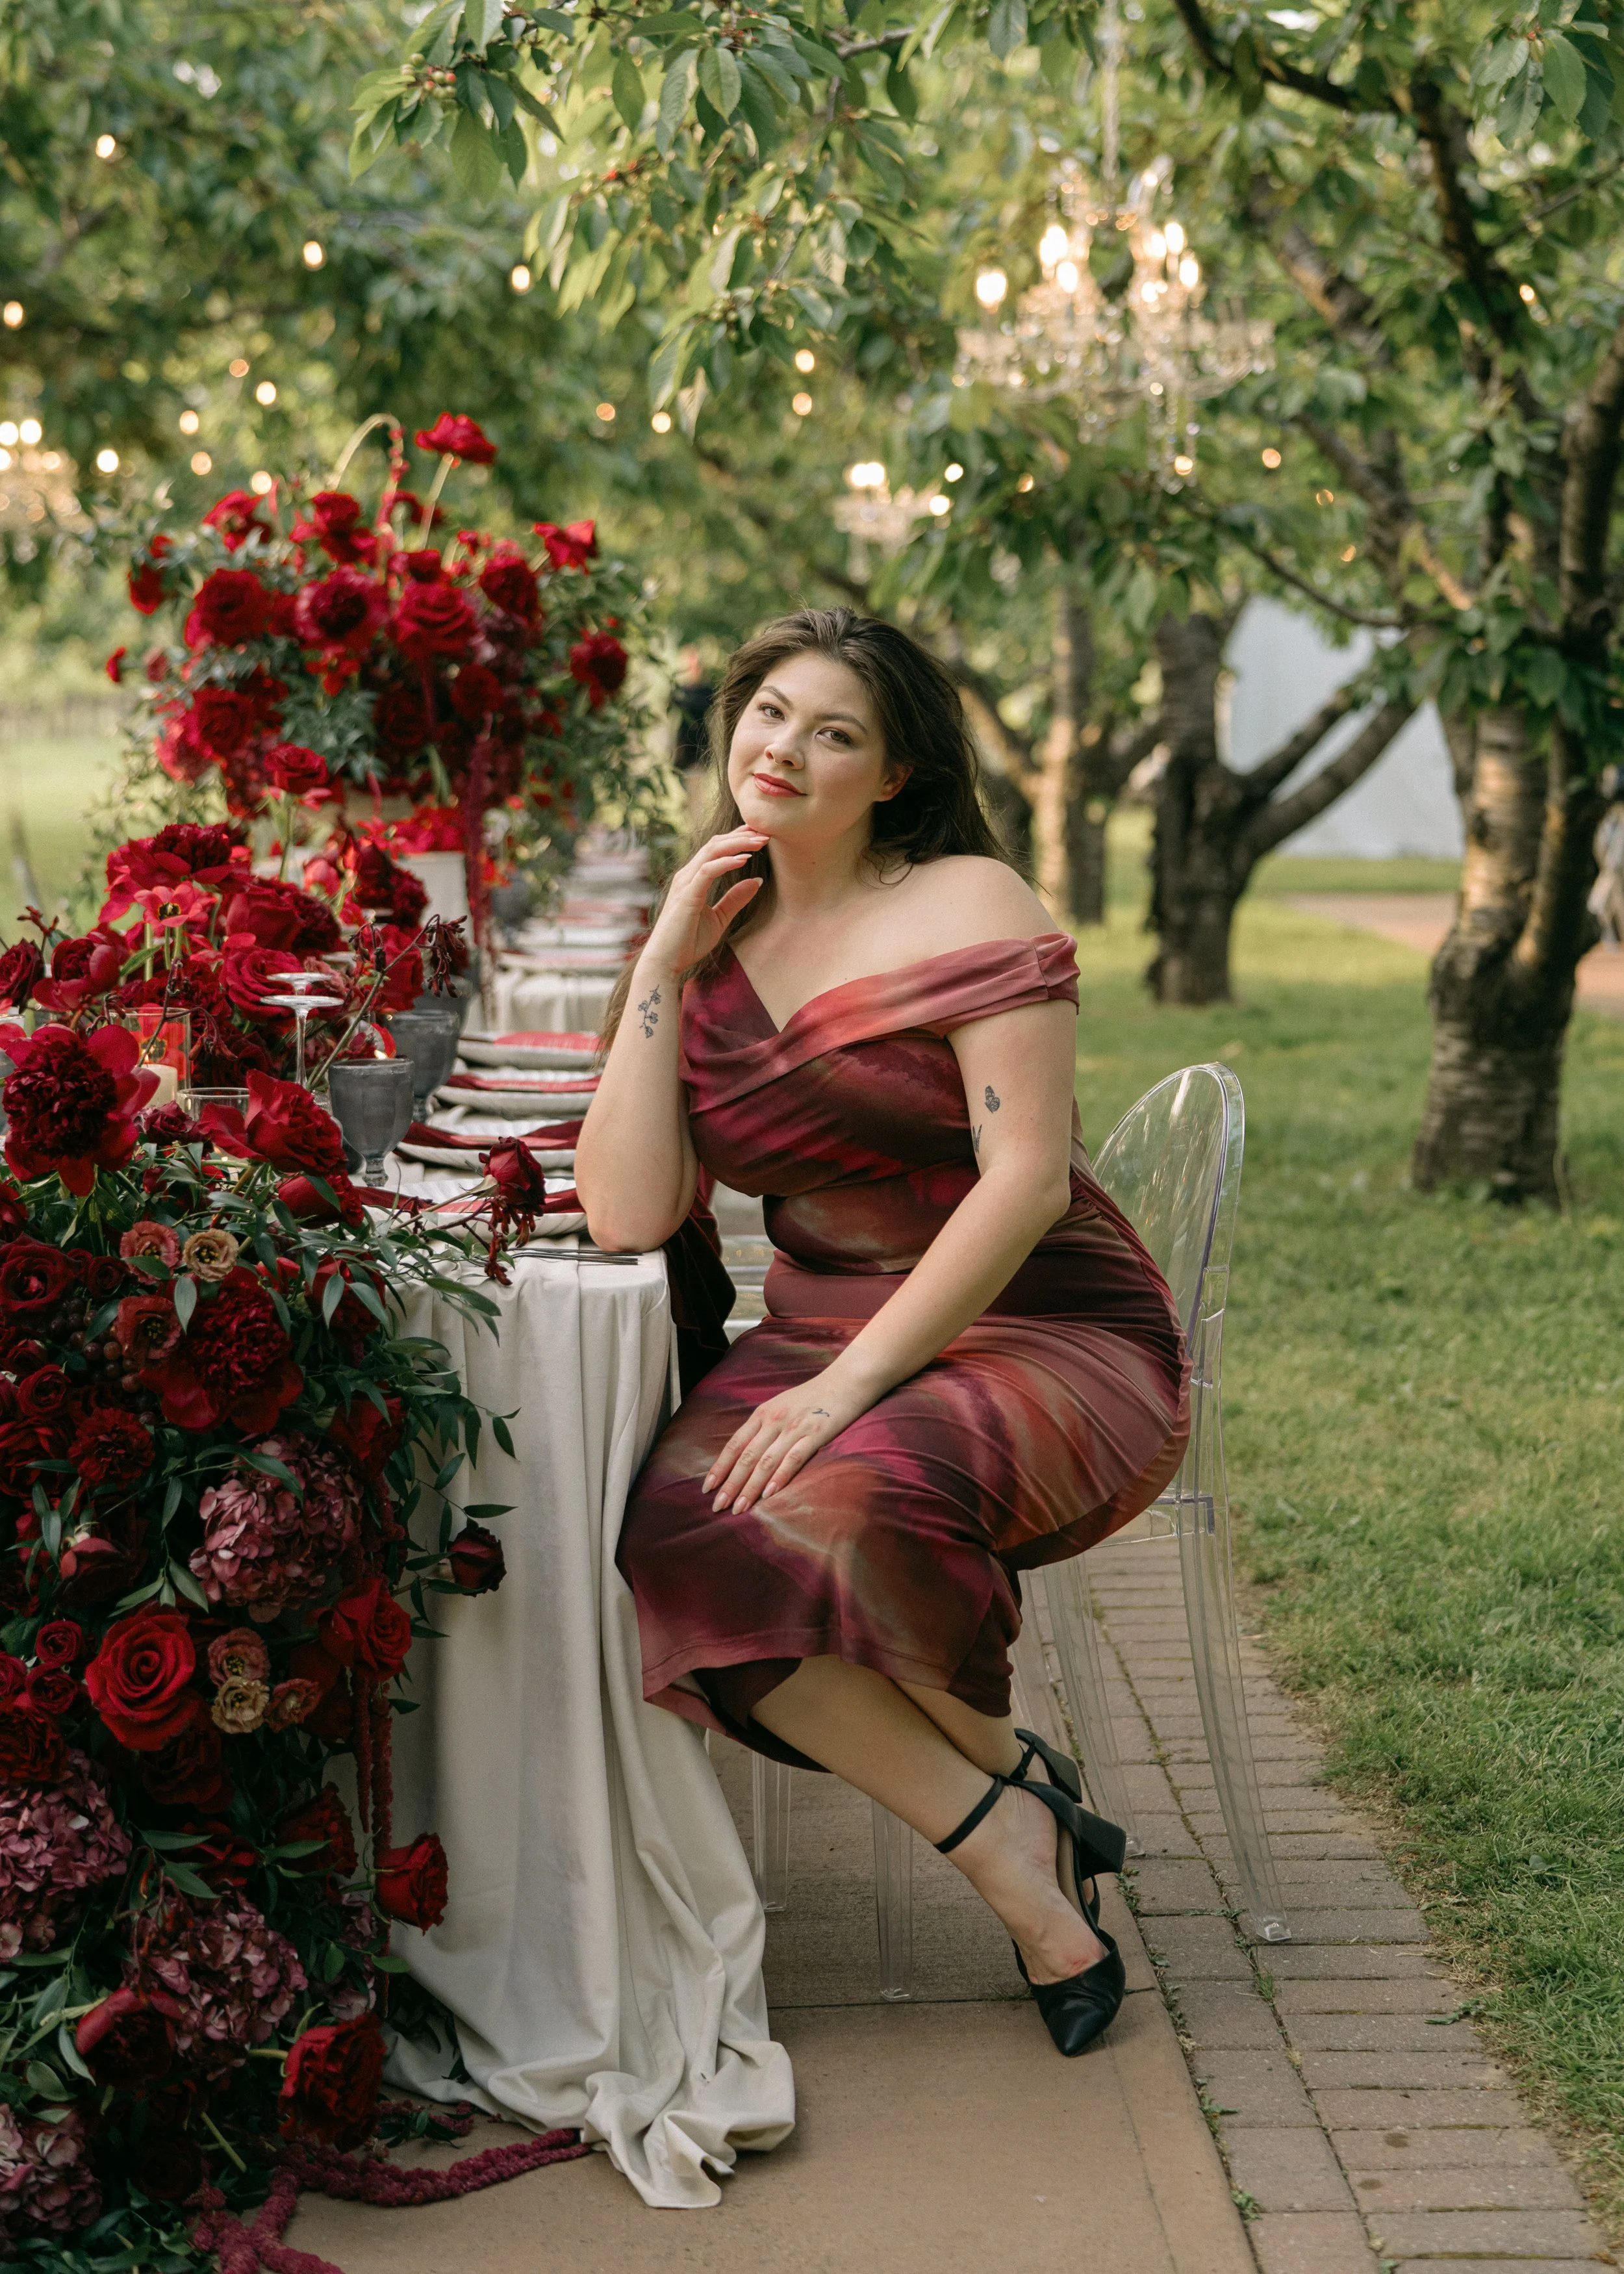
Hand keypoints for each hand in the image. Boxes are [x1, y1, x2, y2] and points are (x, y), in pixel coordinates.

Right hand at [641, 826, 768, 976]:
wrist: (666, 962)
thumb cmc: (687, 942)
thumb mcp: (719, 919)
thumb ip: (735, 899)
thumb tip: (757, 880)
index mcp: (693, 878)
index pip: (716, 849)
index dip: (737, 839)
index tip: (759, 835)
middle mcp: (687, 875)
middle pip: (715, 844)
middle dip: (741, 836)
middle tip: (765, 833)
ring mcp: (685, 883)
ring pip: (712, 852)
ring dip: (737, 844)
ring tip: (760, 842)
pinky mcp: (687, 895)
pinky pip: (708, 871)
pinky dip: (726, 863)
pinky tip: (744, 860)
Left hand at [704, 1369, 874, 1513]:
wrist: (845, 1380)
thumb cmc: (812, 1396)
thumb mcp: (780, 1405)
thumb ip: (763, 1427)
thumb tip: (744, 1453)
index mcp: (762, 1414)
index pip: (734, 1444)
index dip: (720, 1467)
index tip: (707, 1488)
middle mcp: (774, 1420)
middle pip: (746, 1457)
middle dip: (730, 1484)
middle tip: (718, 1506)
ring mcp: (794, 1428)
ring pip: (766, 1461)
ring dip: (751, 1487)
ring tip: (739, 1507)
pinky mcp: (815, 1434)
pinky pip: (793, 1459)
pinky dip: (780, 1477)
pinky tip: (769, 1494)